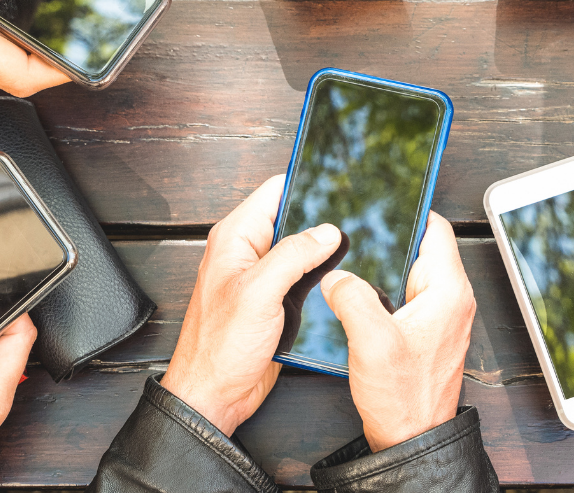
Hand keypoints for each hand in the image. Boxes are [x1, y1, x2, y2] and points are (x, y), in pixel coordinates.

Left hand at [161, 176, 344, 433]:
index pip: (275, 191)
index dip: (306, 182)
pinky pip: (304, 278)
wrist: (215, 395)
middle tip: (358, 219)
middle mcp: (248, 253)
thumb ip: (293, 255)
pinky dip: (322, 277)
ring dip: (325, 253)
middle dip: (322, 219)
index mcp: (235, 237)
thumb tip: (327, 231)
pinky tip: (342, 279)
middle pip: (294, 219)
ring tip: (357, 249)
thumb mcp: (258, 293)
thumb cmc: (219, 347)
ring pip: (303, 250)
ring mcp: (263, 278)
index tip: (338, 179)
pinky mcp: (276, 301)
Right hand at [320, 213, 475, 450]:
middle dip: (390, 237)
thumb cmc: (403, 398)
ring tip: (352, 260)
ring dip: (385, 266)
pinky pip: (407, 295)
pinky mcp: (428, 331)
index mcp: (449, 291)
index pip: (436, 228)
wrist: (411, 440)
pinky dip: (386, 289)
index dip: (409, 210)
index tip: (382, 199)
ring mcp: (442, 316)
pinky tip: (359, 294)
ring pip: (412, 271)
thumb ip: (352, 297)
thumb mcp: (371, 341)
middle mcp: (452, 299)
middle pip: (422, 247)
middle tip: (356, 230)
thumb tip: (336, 274)